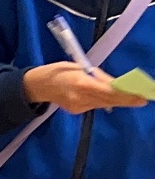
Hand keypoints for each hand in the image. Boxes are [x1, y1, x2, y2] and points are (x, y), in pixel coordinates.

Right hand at [23, 62, 147, 114]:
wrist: (36, 86)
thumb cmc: (58, 71)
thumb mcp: (78, 67)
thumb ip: (97, 76)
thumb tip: (115, 83)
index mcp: (80, 83)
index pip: (108, 91)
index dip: (124, 94)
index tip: (139, 96)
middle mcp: (80, 97)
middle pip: (108, 100)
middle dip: (126, 99)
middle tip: (142, 99)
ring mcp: (78, 106)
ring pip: (104, 104)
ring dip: (118, 100)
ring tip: (134, 99)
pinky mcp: (76, 111)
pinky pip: (96, 105)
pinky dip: (104, 100)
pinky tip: (111, 97)